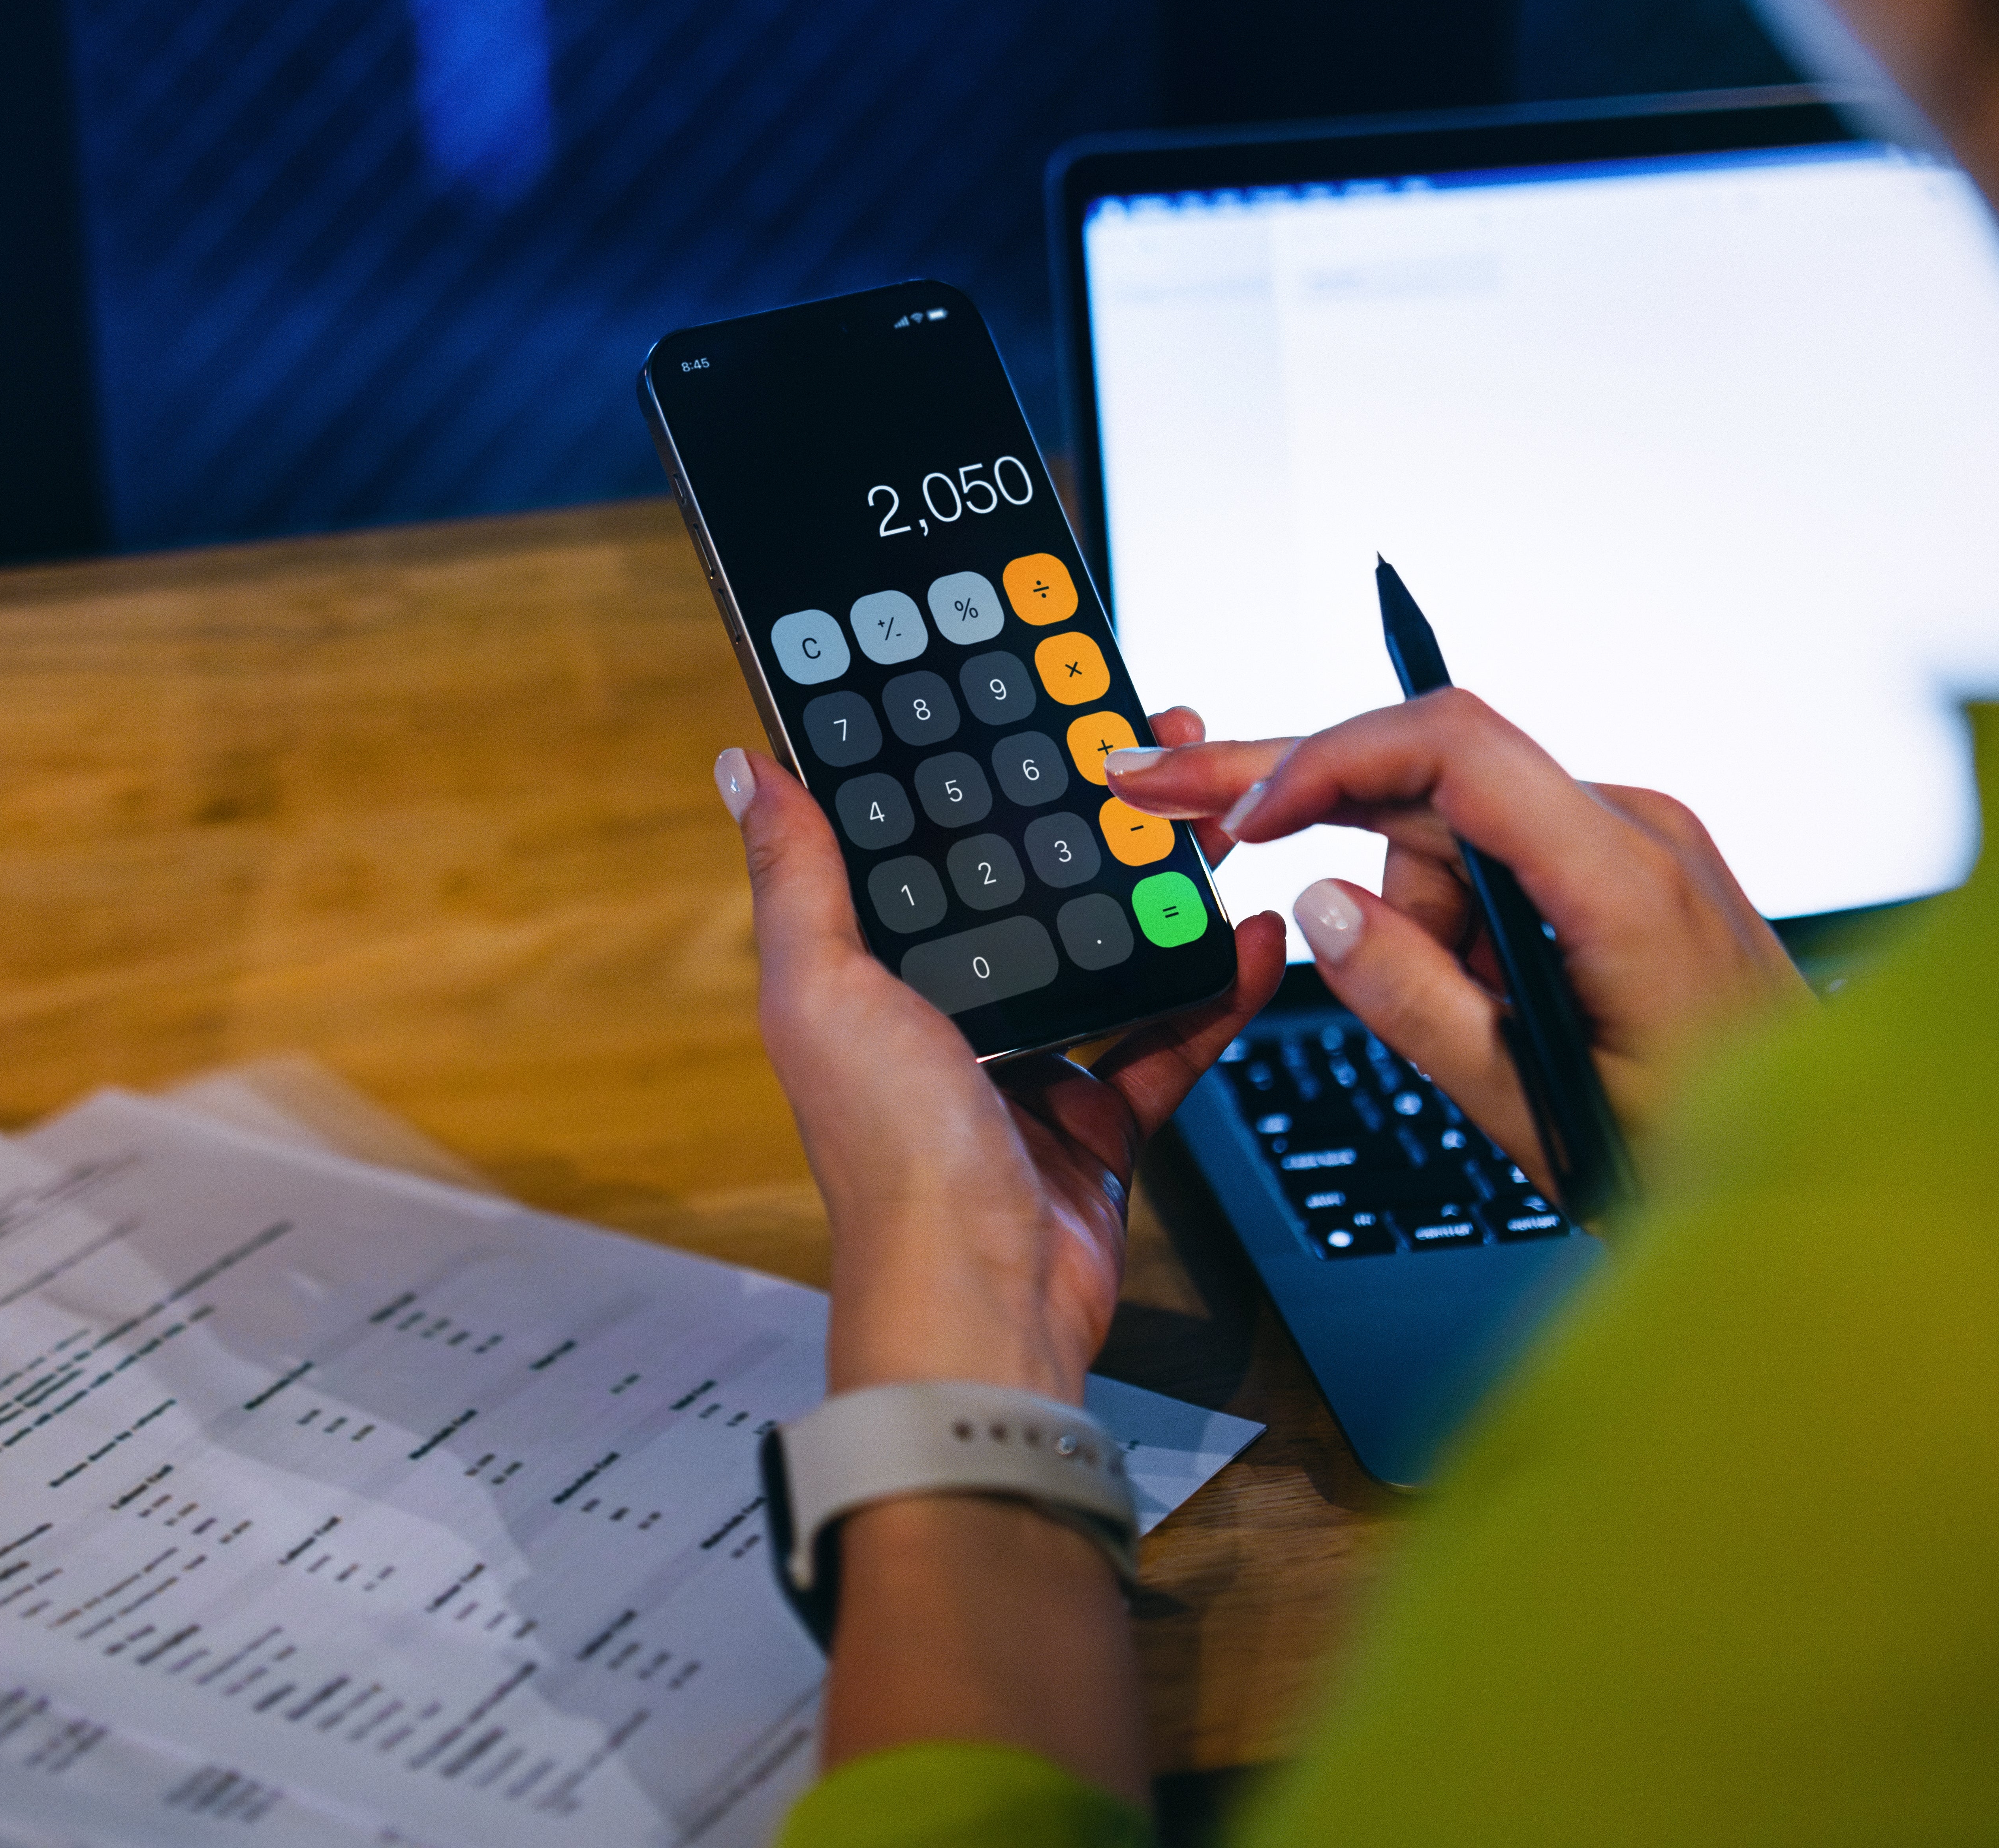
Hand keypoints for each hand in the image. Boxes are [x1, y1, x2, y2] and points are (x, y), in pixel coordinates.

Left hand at [717, 706, 1288, 1398]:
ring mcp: (1028, 1066)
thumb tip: (748, 771)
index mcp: (872, 979)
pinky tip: (1250, 933)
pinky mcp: (1099, 1117)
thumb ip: (796, 880)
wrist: (982, 1293)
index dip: (963, 777)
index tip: (1016, 705)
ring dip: (1159, 890)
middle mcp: (946, 1016)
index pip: (919, 850)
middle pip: (1025, 892)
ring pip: (1107, 955)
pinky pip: (1168, 1035)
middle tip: (1149, 751)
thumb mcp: (821, 991)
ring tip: (1214, 820)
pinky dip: (1214, 987)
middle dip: (1086, 822)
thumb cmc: (891, 1159)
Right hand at [1103, 690, 1808, 1204]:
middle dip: (1309, 811)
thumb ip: (1417, 1008)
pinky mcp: (1618, 872)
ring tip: (1464, 1030)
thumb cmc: (1710, 1159)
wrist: (1828, 1179)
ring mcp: (1629, 845)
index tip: (1234, 810)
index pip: (1451, 747)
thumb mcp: (1539, 1111)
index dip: (1323, 760)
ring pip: (1448, 834)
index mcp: (1623, 878)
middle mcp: (1629, 830)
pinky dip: (1453, 927)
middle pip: (1428, 777)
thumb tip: (1319, 909)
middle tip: (1173, 800)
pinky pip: (1491, 865)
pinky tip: (1482, 1004)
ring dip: (1414, 921)